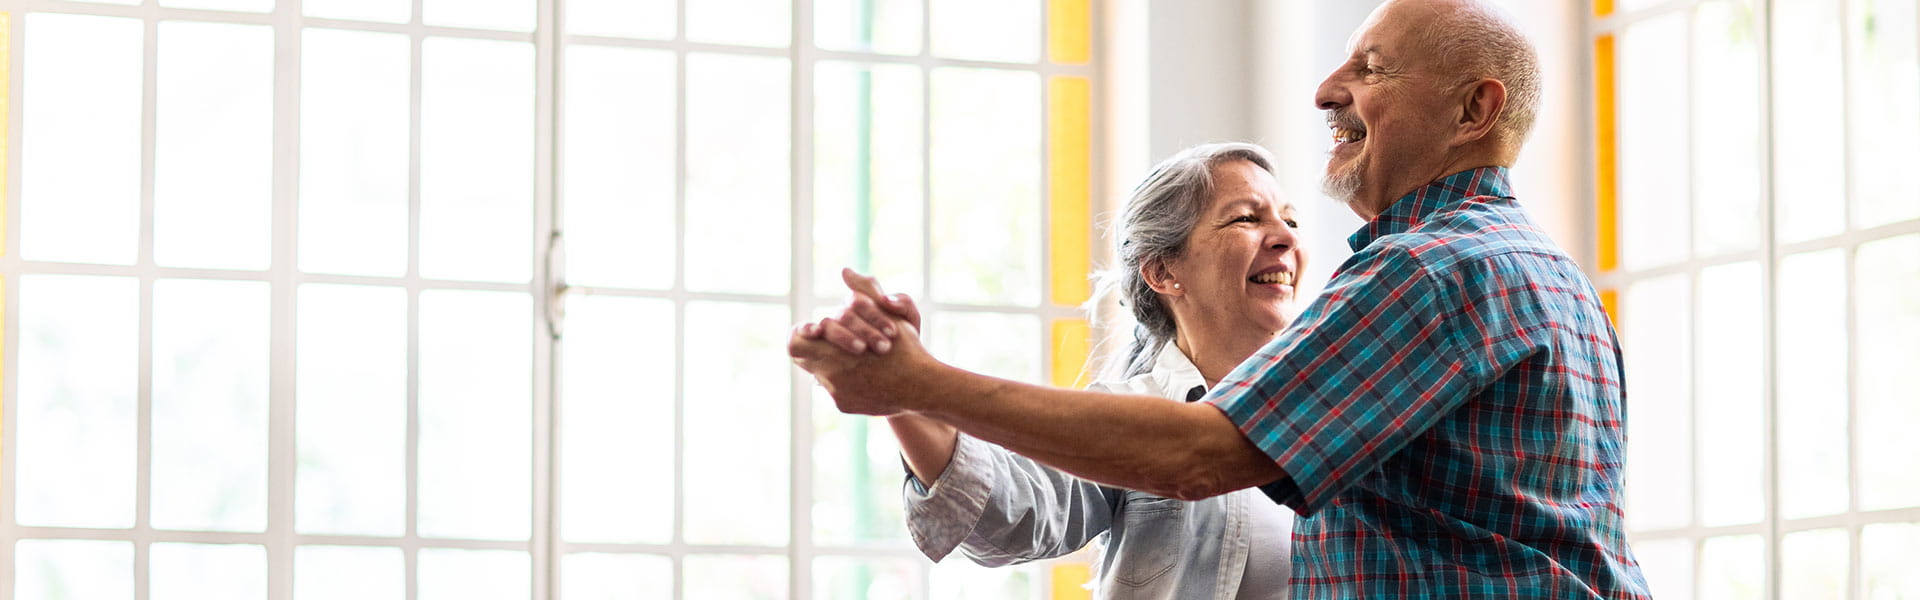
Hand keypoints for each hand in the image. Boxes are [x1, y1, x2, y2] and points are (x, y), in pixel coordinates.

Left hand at [787, 269, 936, 415]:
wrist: (921, 387)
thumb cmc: (905, 347)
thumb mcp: (887, 313)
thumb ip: (864, 291)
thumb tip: (846, 270)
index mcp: (829, 350)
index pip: (796, 342)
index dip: (802, 334)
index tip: (815, 331)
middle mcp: (826, 374)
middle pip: (806, 359)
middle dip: (820, 348)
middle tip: (839, 343)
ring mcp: (834, 393)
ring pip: (822, 376)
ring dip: (836, 365)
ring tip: (860, 360)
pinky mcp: (844, 406)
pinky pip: (836, 392)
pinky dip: (848, 383)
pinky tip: (867, 377)